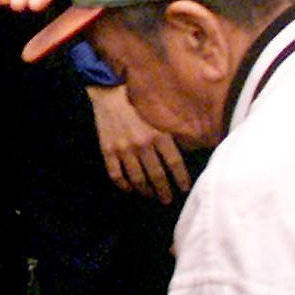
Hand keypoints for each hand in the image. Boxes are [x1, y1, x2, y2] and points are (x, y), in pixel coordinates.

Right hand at [89, 83, 189, 202]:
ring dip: (145, 191)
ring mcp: (124, 149)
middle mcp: (142, 144)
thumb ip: (170, 135)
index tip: (184, 189)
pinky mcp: (109, 151)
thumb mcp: (159, 117)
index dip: (181, 179)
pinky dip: (123, 185)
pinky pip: (116, 174)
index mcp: (158, 135)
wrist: (110, 93)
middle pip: (157, 175)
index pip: (174, 163)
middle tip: (167, 200)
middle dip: (164, 191)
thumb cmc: (139, 104)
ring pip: (137, 179)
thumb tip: (185, 153)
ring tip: (150, 196)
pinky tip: (129, 188)